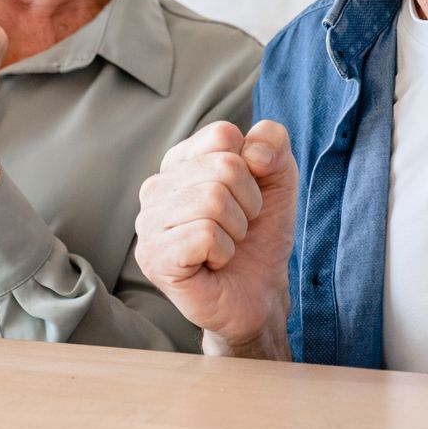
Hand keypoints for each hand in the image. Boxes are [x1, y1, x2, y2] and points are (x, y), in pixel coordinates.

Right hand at [135, 120, 297, 358]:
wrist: (259, 293)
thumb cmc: (260, 234)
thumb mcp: (278, 179)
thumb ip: (273, 143)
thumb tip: (254, 152)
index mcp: (179, 162)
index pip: (222, 135)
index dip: (252, 168)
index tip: (246, 195)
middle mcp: (155, 188)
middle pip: (224, 167)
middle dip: (249, 202)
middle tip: (239, 227)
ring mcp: (149, 223)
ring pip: (213, 200)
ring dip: (237, 229)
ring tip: (226, 245)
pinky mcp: (154, 258)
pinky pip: (205, 235)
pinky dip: (224, 251)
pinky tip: (213, 263)